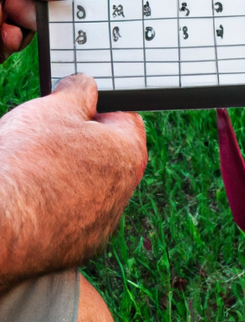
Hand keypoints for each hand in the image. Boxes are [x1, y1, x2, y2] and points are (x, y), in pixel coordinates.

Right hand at [0, 73, 146, 290]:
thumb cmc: (26, 164)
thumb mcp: (54, 109)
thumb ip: (79, 91)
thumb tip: (85, 85)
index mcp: (128, 153)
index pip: (124, 117)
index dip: (96, 108)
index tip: (72, 109)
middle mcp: (124, 191)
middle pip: (107, 153)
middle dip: (81, 141)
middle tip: (48, 137)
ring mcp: (102, 224)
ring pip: (90, 185)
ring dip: (70, 173)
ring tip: (35, 169)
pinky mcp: (78, 248)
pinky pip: (72, 215)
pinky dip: (56, 205)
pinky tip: (32, 199)